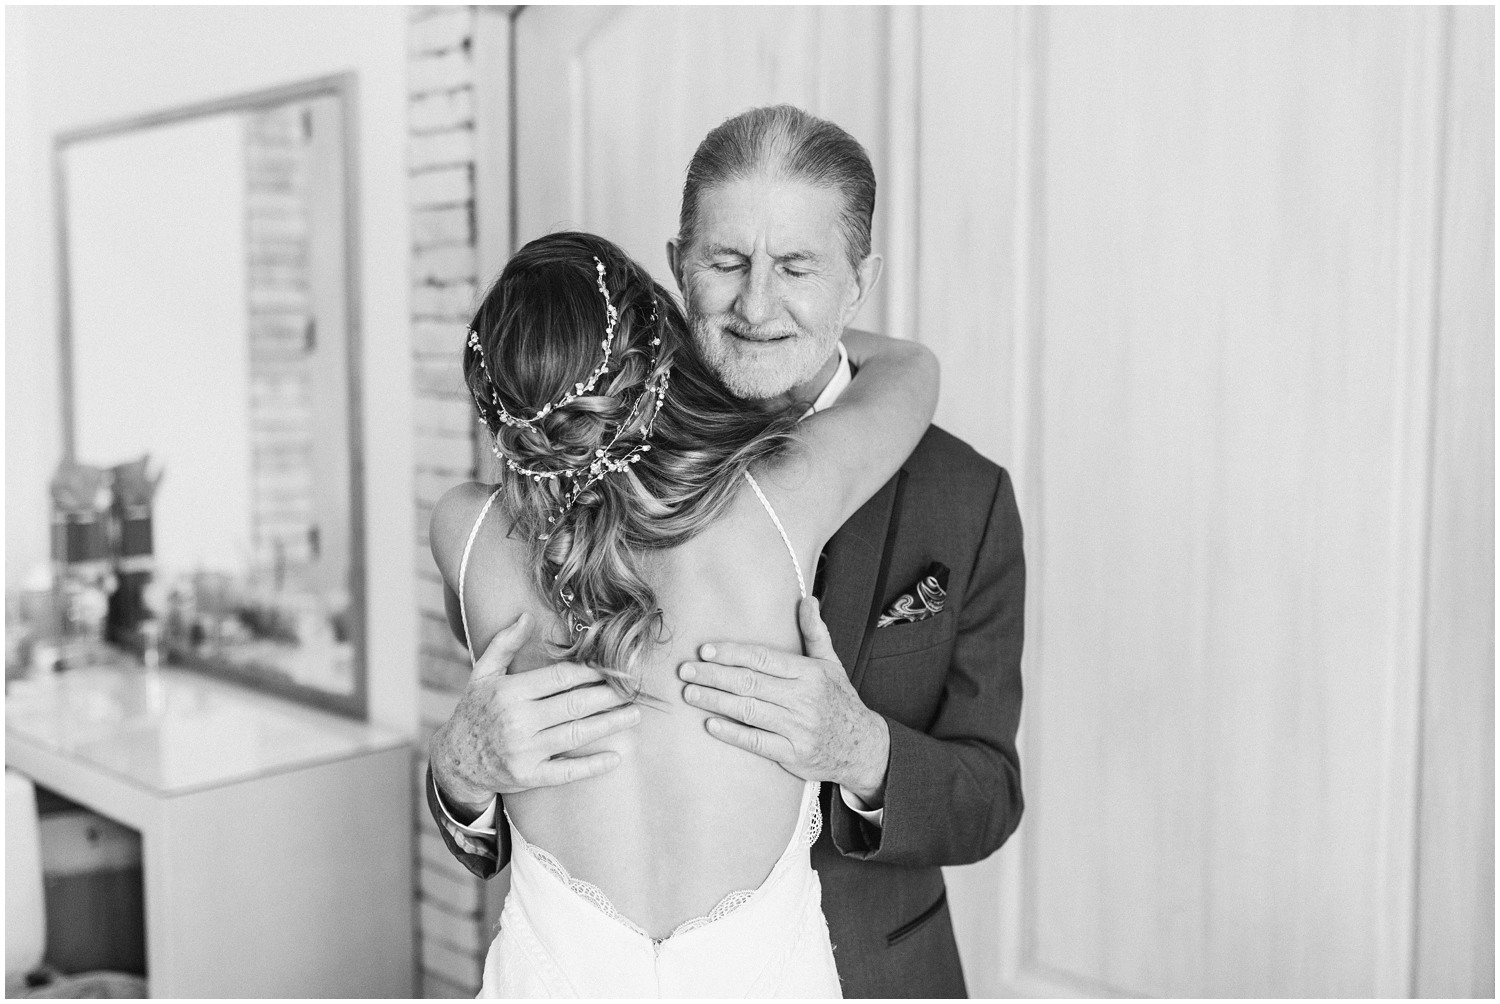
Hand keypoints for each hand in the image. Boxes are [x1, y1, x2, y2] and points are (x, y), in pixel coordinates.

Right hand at [429, 612, 641, 813]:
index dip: (589, 671)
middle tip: (633, 687)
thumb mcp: (482, 673)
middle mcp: (517, 721)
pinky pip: (566, 771)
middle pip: (574, 704)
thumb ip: (505, 643)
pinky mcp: (528, 776)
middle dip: (608, 694)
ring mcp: (524, 751)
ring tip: (634, 714)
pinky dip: (593, 766)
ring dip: (610, 723)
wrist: (453, 761)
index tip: (612, 666)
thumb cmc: (473, 711)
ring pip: (576, 734)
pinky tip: (616, 757)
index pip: (559, 678)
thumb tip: (526, 615)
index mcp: (510, 692)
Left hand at [680, 596, 890, 804]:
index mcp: (810, 673)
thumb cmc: (840, 701)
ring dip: (715, 701)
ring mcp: (798, 728)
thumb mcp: (832, 664)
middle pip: (750, 683)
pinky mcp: (793, 754)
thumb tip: (807, 600)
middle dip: (714, 675)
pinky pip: (757, 742)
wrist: (863, 748)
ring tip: (690, 693)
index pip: (763, 658)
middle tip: (686, 671)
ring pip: (749, 711)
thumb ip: (815, 632)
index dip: (732, 653)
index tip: (705, 650)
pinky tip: (710, 724)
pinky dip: (732, 733)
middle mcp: (803, 699)